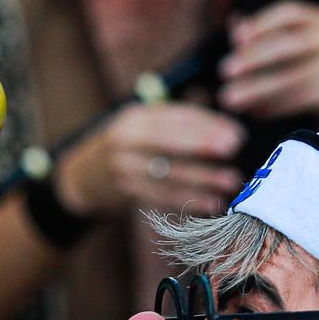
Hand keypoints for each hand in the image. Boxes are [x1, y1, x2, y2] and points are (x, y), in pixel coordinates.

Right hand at [55, 101, 244, 218]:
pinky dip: (189, 200)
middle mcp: (126, 139)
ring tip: (230, 182)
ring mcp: (123, 167)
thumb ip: (181, 122)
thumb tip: (226, 126)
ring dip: (202, 178)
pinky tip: (211, 203)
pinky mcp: (126, 193)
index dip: (206, 124)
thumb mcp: (146, 125)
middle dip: (202, 144)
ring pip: (166, 172)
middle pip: (167, 140)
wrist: (83, 177)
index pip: (173, 117)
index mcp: (135, 117)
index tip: (235, 133)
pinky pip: (161, 197)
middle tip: (233, 148)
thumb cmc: (130, 147)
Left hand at [217, 0, 318, 123]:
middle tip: (225, 72)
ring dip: (258, 89)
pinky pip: (301, 99)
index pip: (288, 14)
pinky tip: (256, 111)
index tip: (236, 38)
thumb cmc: (318, 62)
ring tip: (232, 99)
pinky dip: (275, 106)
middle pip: (287, 45)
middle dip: (253, 58)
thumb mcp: (300, 41)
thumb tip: (233, 23)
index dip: (261, 24)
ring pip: (292, 77)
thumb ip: (269, 33)